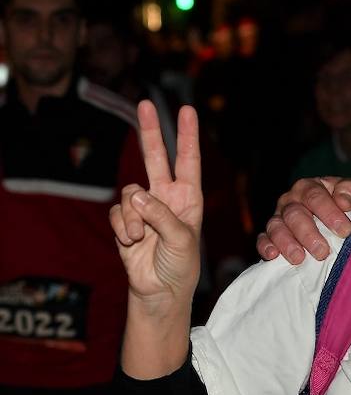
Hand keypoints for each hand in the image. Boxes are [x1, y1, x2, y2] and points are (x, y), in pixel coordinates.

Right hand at [109, 102, 202, 313]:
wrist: (159, 290)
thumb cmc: (180, 266)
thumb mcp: (180, 240)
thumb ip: (161, 215)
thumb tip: (136, 194)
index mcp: (188, 199)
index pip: (188, 161)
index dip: (187, 136)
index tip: (187, 110)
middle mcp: (166, 198)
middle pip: (156, 157)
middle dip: (150, 132)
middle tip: (145, 103)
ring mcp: (144, 208)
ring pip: (129, 193)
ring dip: (131, 216)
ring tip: (139, 237)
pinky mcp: (124, 221)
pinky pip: (116, 212)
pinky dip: (121, 226)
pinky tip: (130, 241)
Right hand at [256, 176, 350, 263]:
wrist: (328, 217)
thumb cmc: (339, 204)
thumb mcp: (348, 192)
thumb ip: (350, 190)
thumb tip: (344, 202)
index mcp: (309, 187)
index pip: (315, 196)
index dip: (329, 213)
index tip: (344, 230)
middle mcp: (290, 200)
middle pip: (294, 214)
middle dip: (308, 234)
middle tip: (322, 251)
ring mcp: (278, 217)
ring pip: (277, 227)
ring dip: (287, 243)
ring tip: (299, 258)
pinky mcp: (269, 234)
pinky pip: (262, 239)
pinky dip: (266, 246)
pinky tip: (273, 255)